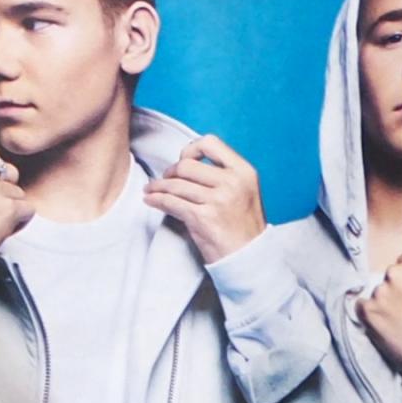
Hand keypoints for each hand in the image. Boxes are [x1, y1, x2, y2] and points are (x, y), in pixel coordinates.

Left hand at [144, 134, 266, 262]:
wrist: (251, 259)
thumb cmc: (244, 227)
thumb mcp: (245, 192)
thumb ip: (225, 175)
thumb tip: (188, 161)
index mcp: (244, 172)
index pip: (211, 143)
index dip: (192, 149)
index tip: (183, 160)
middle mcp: (232, 183)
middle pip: (187, 165)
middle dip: (171, 172)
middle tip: (166, 180)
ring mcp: (218, 200)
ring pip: (175, 184)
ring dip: (158, 186)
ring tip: (150, 190)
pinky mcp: (203, 218)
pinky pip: (171, 202)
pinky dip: (156, 200)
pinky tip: (150, 200)